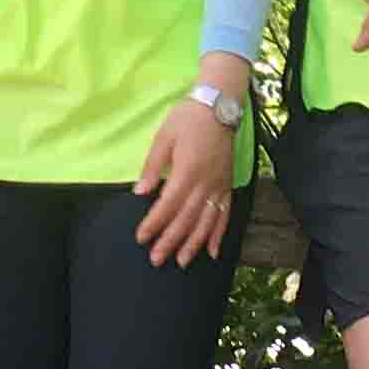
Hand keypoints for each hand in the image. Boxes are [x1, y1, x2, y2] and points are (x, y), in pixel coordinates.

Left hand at [131, 100, 240, 265]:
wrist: (219, 106)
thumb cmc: (188, 119)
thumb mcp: (163, 137)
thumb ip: (153, 167)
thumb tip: (140, 192)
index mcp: (187, 171)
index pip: (167, 205)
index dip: (154, 223)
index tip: (141, 238)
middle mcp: (205, 183)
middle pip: (186, 219)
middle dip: (170, 241)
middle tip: (156, 259)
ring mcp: (219, 186)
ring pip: (206, 221)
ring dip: (194, 244)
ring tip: (182, 262)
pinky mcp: (228, 185)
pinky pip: (225, 214)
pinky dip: (220, 234)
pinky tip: (213, 251)